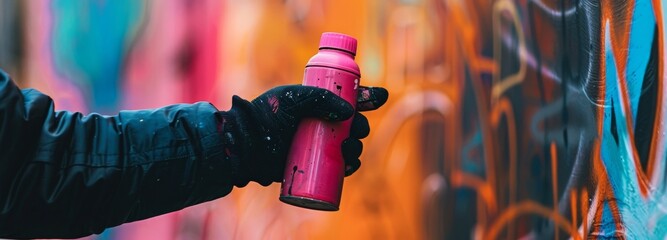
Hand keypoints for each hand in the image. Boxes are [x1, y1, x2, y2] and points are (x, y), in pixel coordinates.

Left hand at [229, 85, 387, 185]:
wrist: (245, 144)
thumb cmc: (266, 117)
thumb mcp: (293, 98)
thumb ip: (321, 98)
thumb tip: (349, 112)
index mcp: (318, 101)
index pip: (348, 97)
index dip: (367, 97)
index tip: (378, 96)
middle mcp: (322, 122)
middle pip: (353, 123)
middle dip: (361, 125)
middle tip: (355, 129)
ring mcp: (319, 145)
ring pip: (350, 146)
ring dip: (357, 147)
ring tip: (349, 148)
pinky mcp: (315, 165)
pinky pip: (340, 168)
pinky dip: (349, 167)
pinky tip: (350, 165)